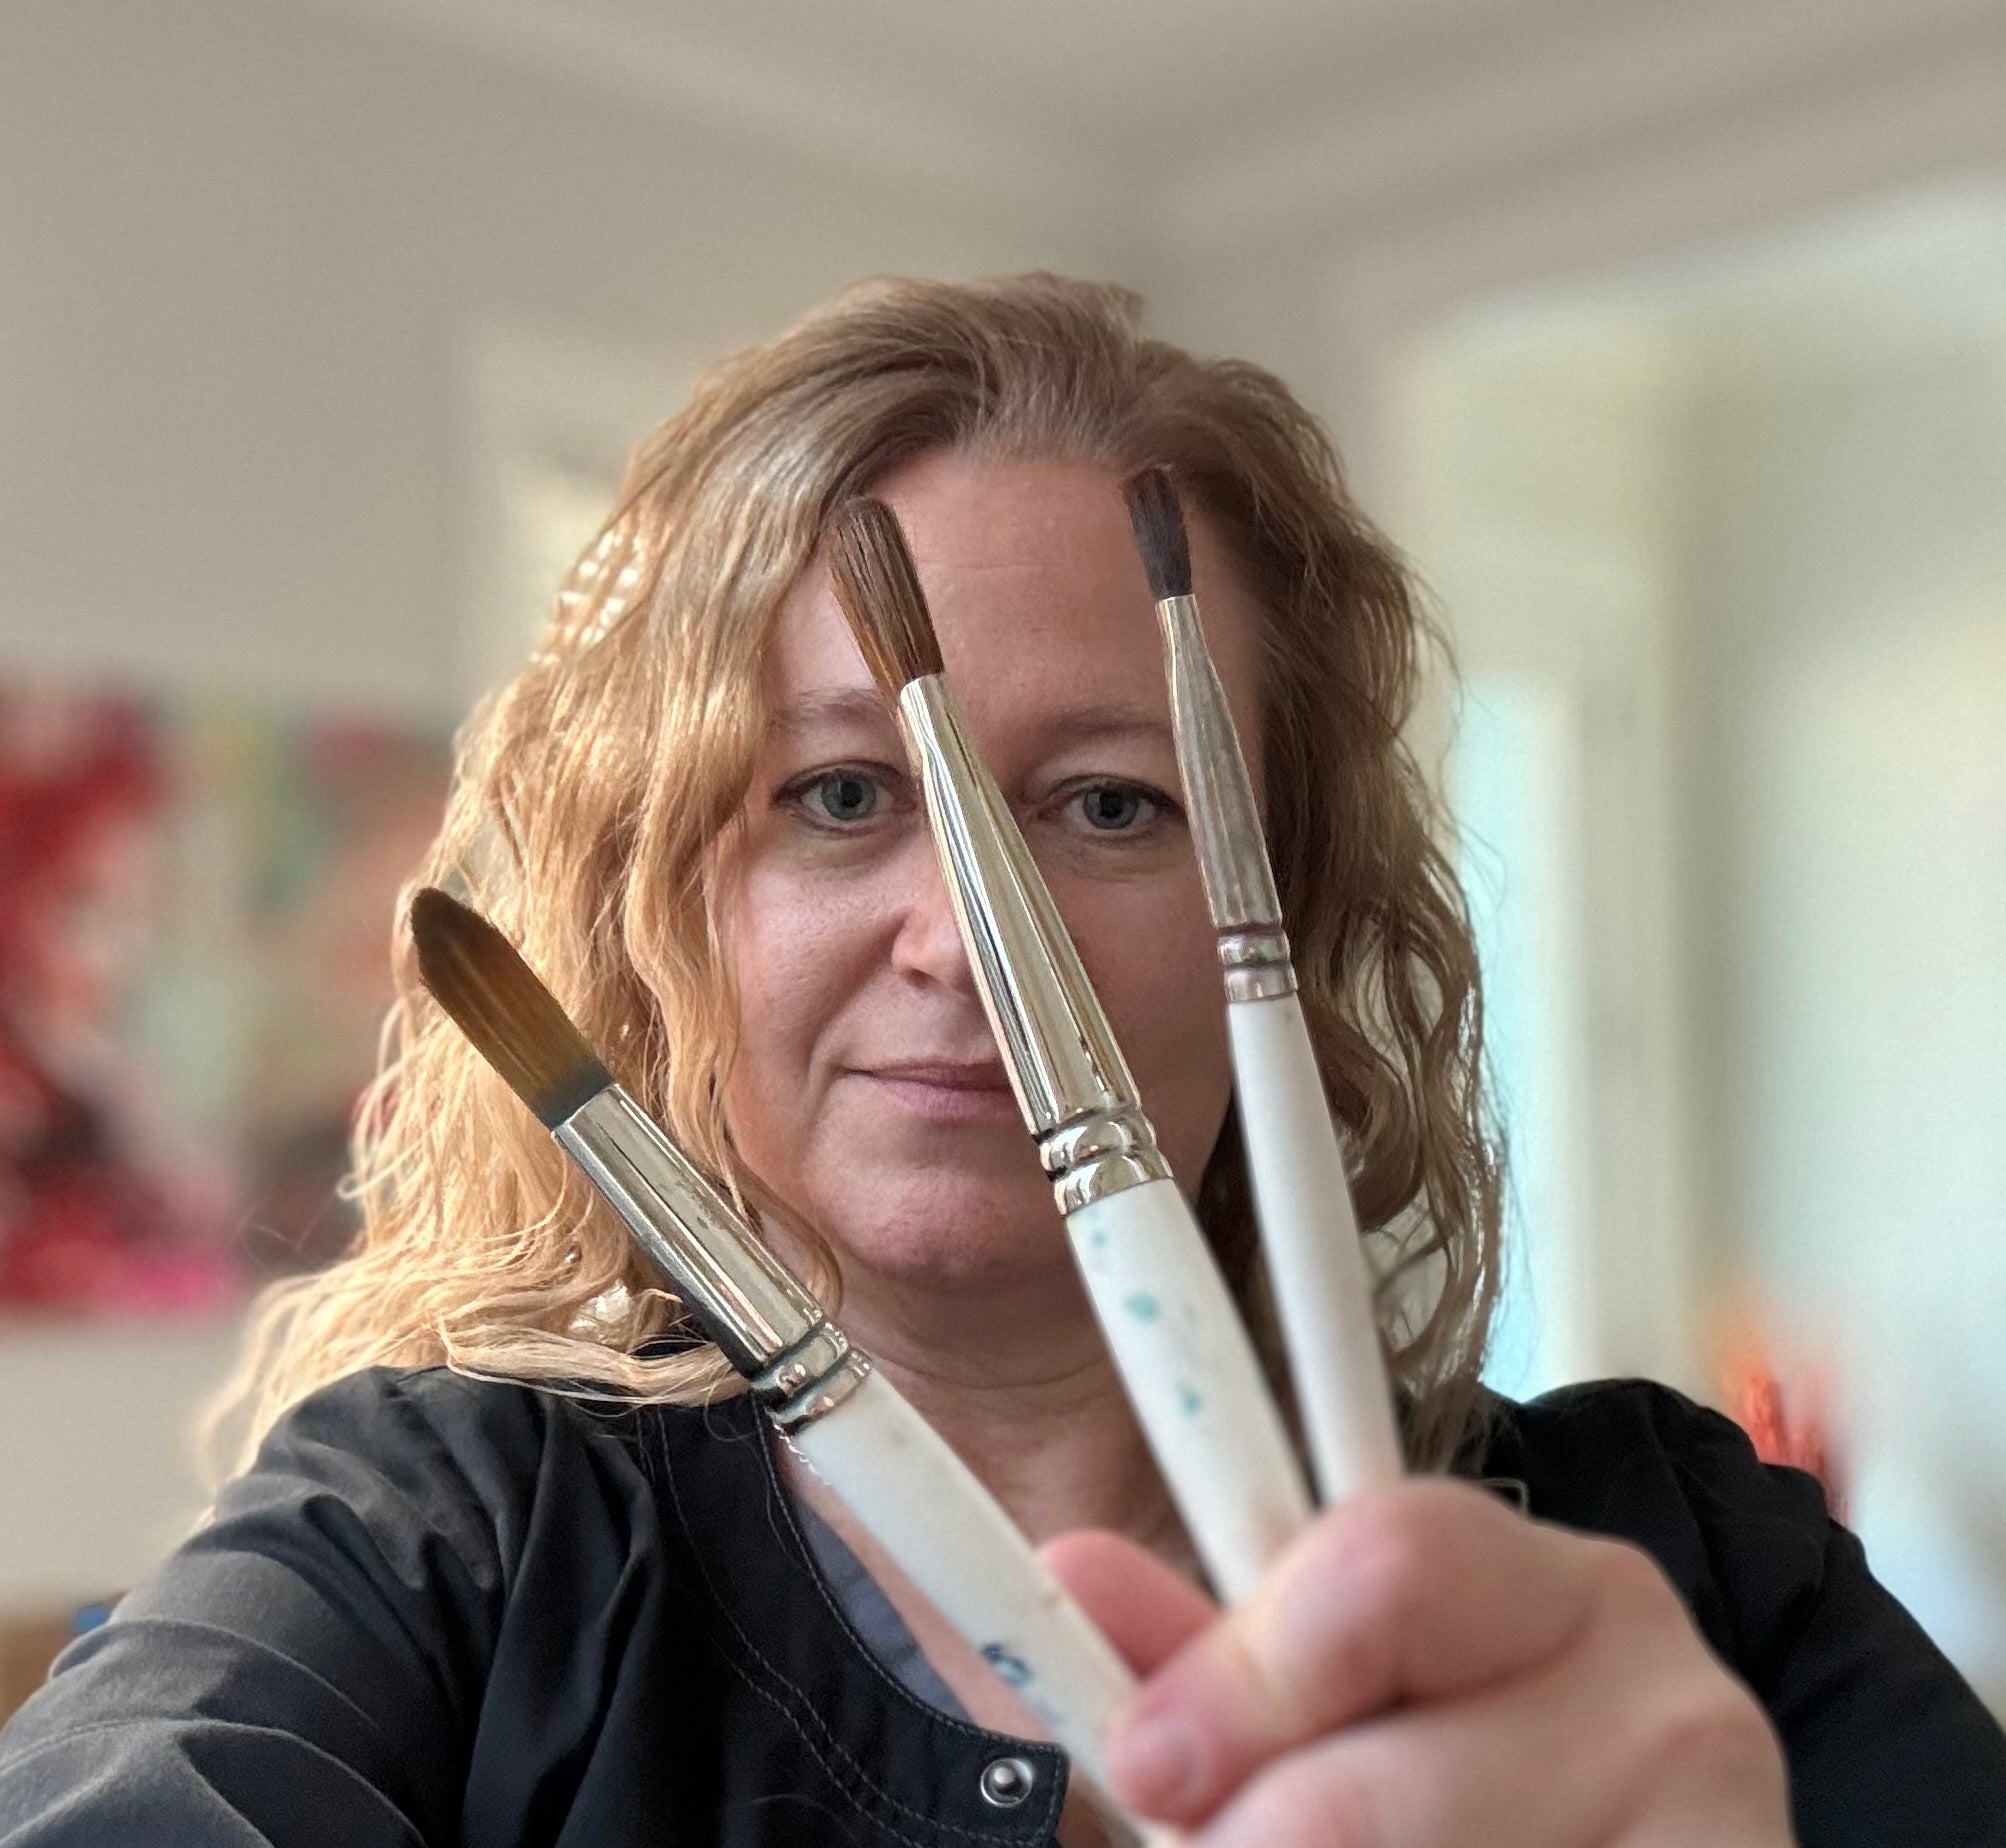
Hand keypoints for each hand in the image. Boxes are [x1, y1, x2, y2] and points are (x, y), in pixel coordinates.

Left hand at [1044, 1480, 1793, 1844]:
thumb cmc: (1438, 1809)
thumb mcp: (1322, 1722)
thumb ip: (1209, 1659)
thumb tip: (1069, 1570)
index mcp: (1552, 1589)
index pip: (1385, 1569)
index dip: (1244, 1677)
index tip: (1150, 1762)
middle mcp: (1674, 1696)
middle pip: (1364, 1795)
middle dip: (1255, 1846)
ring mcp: (1735, 1828)